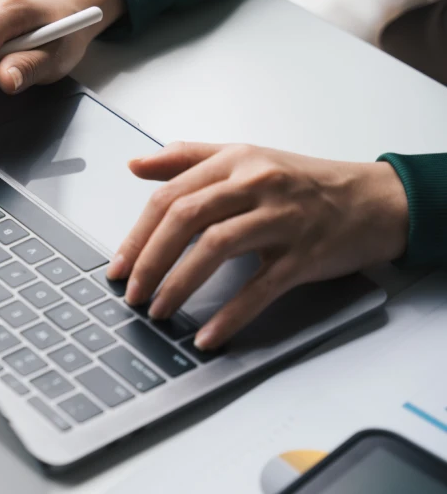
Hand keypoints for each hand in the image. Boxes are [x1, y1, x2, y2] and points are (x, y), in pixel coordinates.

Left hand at [106, 142, 408, 349]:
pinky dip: (230, 314)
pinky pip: (260, 287)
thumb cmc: (303, 182)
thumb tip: (136, 165)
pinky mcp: (305, 254)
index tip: (117, 264)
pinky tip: (207, 335)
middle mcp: (256, 183)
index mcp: (234, 161)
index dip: (138, 233)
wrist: (376, 200)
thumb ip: (188, 159)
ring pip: (216, 247)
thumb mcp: (245, 158)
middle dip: (149, 259)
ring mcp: (282, 218)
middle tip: (130, 291)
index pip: (171, 195)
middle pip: (186, 217)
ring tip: (157, 311)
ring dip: (179, 284)